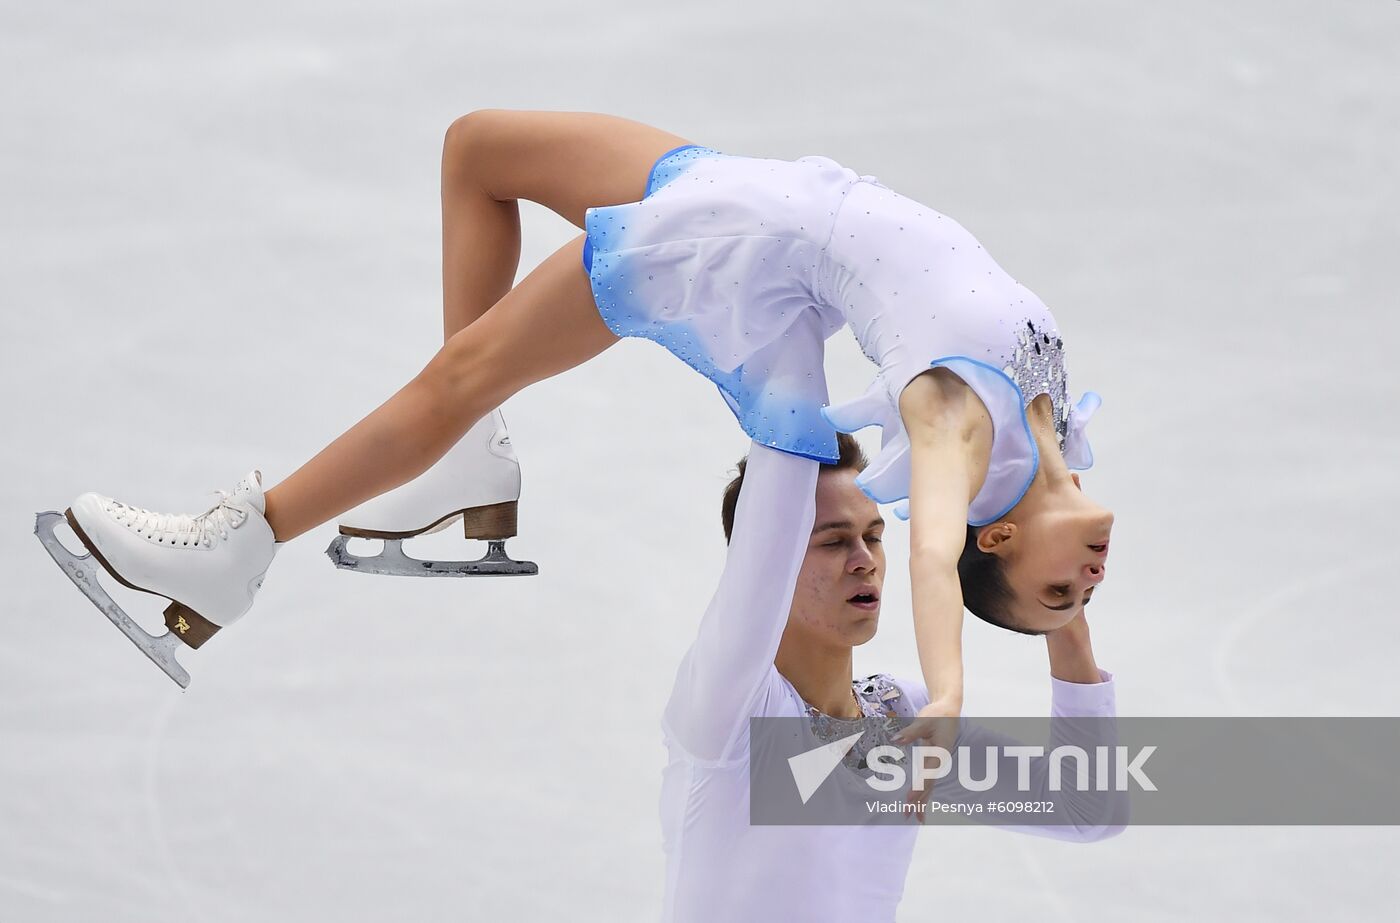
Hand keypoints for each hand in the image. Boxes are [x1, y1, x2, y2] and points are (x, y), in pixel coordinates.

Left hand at [890, 696, 961, 823]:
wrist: (949, 711)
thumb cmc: (938, 715)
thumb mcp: (924, 720)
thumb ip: (911, 732)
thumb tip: (895, 739)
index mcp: (939, 753)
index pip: (928, 774)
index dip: (919, 787)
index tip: (909, 799)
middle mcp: (940, 761)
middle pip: (929, 785)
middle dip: (918, 801)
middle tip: (906, 815)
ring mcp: (937, 763)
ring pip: (929, 785)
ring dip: (921, 801)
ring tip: (914, 817)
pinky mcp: (933, 761)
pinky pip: (928, 780)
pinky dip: (923, 792)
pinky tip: (918, 802)